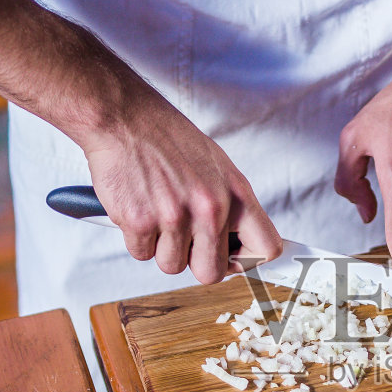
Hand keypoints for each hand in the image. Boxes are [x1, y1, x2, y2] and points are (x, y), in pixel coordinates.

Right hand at [81, 106, 280, 284]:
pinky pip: (141, 253)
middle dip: (195, 262)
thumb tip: (241, 244)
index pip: (265, 248)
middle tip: (184, 240)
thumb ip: (231, 207)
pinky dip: (136, 237)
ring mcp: (174, 217)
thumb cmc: (169, 140)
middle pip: (211, 272)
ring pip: (172, 265)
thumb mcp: (217, 167)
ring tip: (157, 212)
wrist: (125, 118)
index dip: (250, 262)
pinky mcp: (139, 222)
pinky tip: (138, 207)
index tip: (235, 260)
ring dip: (161, 247)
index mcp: (235, 194)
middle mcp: (210, 208)